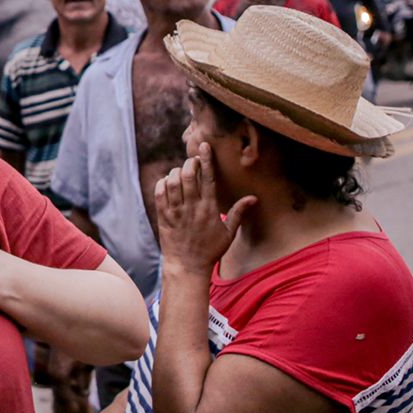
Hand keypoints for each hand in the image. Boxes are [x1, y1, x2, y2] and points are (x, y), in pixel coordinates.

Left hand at [154, 144, 256, 276]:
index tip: (204, 146)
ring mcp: (176, 211)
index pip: (208, 178)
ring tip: (181, 173)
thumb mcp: (228, 232)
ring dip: (176, 172)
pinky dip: (163, 183)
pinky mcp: (163, 216)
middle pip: (188, 175)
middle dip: (190, 163)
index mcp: (209, 209)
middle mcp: (192, 207)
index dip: (206, 160)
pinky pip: (159, 192)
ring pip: (173, 182)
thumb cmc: (210, 250)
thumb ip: (238, 212)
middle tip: (193, 161)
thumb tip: (253, 198)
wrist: (187, 266)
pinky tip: (168, 183)